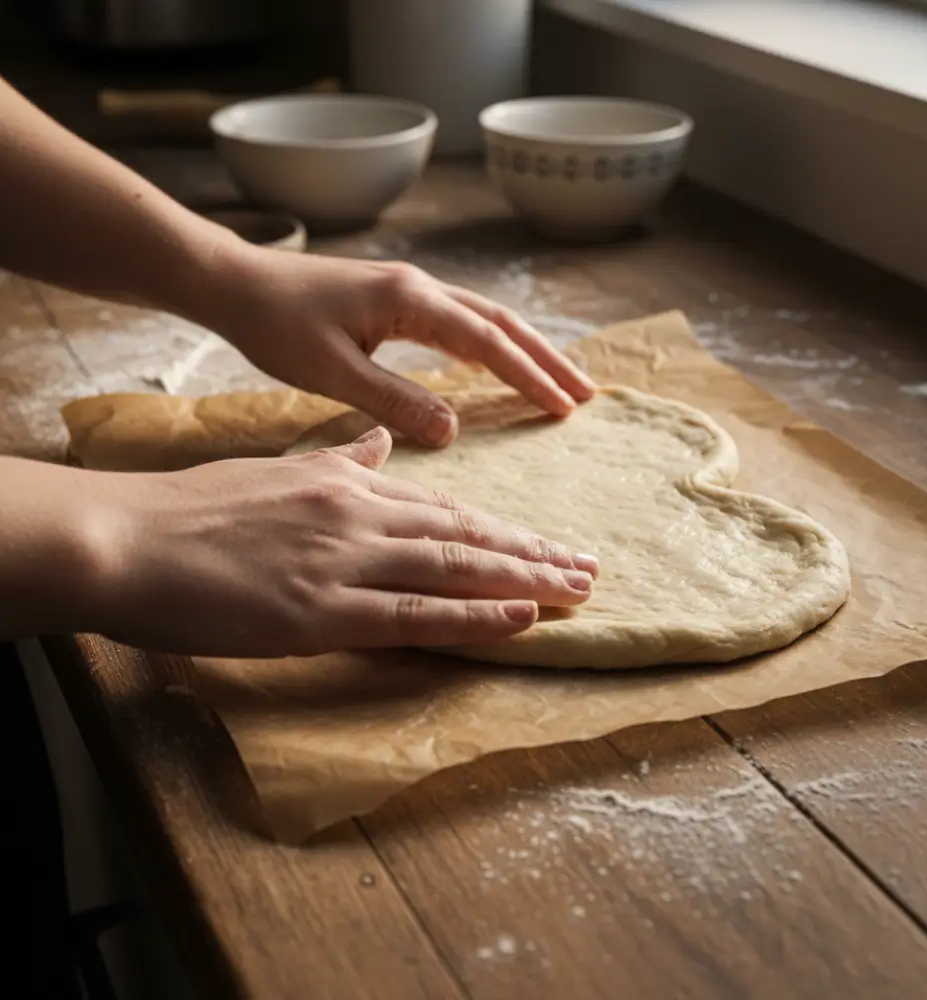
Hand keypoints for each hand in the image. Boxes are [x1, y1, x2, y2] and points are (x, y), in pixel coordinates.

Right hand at [83, 428, 596, 656]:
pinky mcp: (321, 612)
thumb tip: (388, 443)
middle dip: (533, 554)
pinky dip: (474, 616)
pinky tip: (521, 617)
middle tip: (590, 569)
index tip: (548, 542)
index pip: (446, 508)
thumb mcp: (280, 469)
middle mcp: (360, 516)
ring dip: (523, 581)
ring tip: (577, 591)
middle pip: (466, 535)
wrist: (128, 535)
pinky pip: (415, 614)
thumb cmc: (197, 507)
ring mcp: (345, 563)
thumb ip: (341, 460)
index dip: (504, 528)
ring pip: (454, 569)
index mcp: (349, 484)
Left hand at [205, 248, 596, 446]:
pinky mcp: (398, 300)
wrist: (235, 283)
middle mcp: (421, 288)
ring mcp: (411, 290)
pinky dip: (494, 344)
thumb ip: (393, 399)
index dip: (529, 376)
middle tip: (586, 393)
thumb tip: (452, 430)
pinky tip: (499, 364)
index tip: (564, 407)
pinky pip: (462, 322)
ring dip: (527, 349)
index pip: (488, 342)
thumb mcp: (331, 371)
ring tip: (560, 380)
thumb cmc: (275, 324)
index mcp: (411, 301)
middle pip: (503, 322)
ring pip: (487, 318)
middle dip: (547, 358)